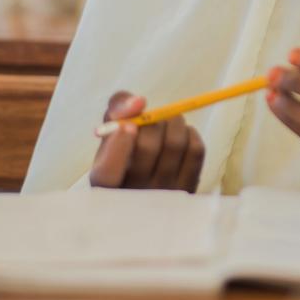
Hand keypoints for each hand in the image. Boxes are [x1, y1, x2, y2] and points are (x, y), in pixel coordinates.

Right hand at [89, 91, 205, 191]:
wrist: (147, 186)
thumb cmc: (123, 151)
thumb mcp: (110, 131)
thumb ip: (117, 108)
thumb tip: (139, 103)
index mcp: (103, 184)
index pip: (108, 171)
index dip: (119, 145)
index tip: (129, 125)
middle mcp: (132, 196)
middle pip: (147, 147)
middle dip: (152, 120)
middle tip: (151, 118)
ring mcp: (162, 196)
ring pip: (175, 143)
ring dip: (172, 121)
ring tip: (166, 122)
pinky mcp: (187, 190)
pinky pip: (195, 150)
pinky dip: (189, 132)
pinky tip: (180, 135)